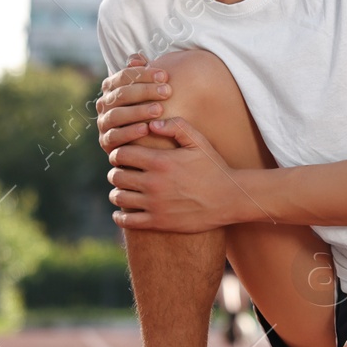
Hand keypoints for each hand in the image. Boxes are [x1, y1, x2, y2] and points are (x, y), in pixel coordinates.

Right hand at [96, 53, 171, 153]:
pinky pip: (115, 136)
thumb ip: (141, 74)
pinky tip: (147, 129)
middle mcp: (104, 104)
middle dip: (145, 91)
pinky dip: (130, 132)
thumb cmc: (149, 109)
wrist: (146, 140)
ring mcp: (103, 123)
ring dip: (138, 111)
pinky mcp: (106, 142)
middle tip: (167, 91)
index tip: (165, 75)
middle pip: (122, 94)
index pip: (124, 76)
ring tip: (159, 110)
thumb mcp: (147, 90)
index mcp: (111, 88)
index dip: (144, 74)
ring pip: (117, 115)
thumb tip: (136, 59)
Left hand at [107, 116, 241, 232]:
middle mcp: (153, 183)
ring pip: (118, 197)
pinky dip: (120, 216)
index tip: (123, 155)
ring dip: (117, 193)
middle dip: (116, 172)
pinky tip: (122, 212)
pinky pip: (127, 221)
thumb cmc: (214, 168)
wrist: (230, 198)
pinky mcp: (158, 222)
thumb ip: (176, 127)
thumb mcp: (199, 142)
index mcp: (160, 161)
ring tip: (124, 190)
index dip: (118, 153)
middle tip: (123, 172)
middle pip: (116, 175)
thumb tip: (152, 124)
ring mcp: (155, 204)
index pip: (121, 154)